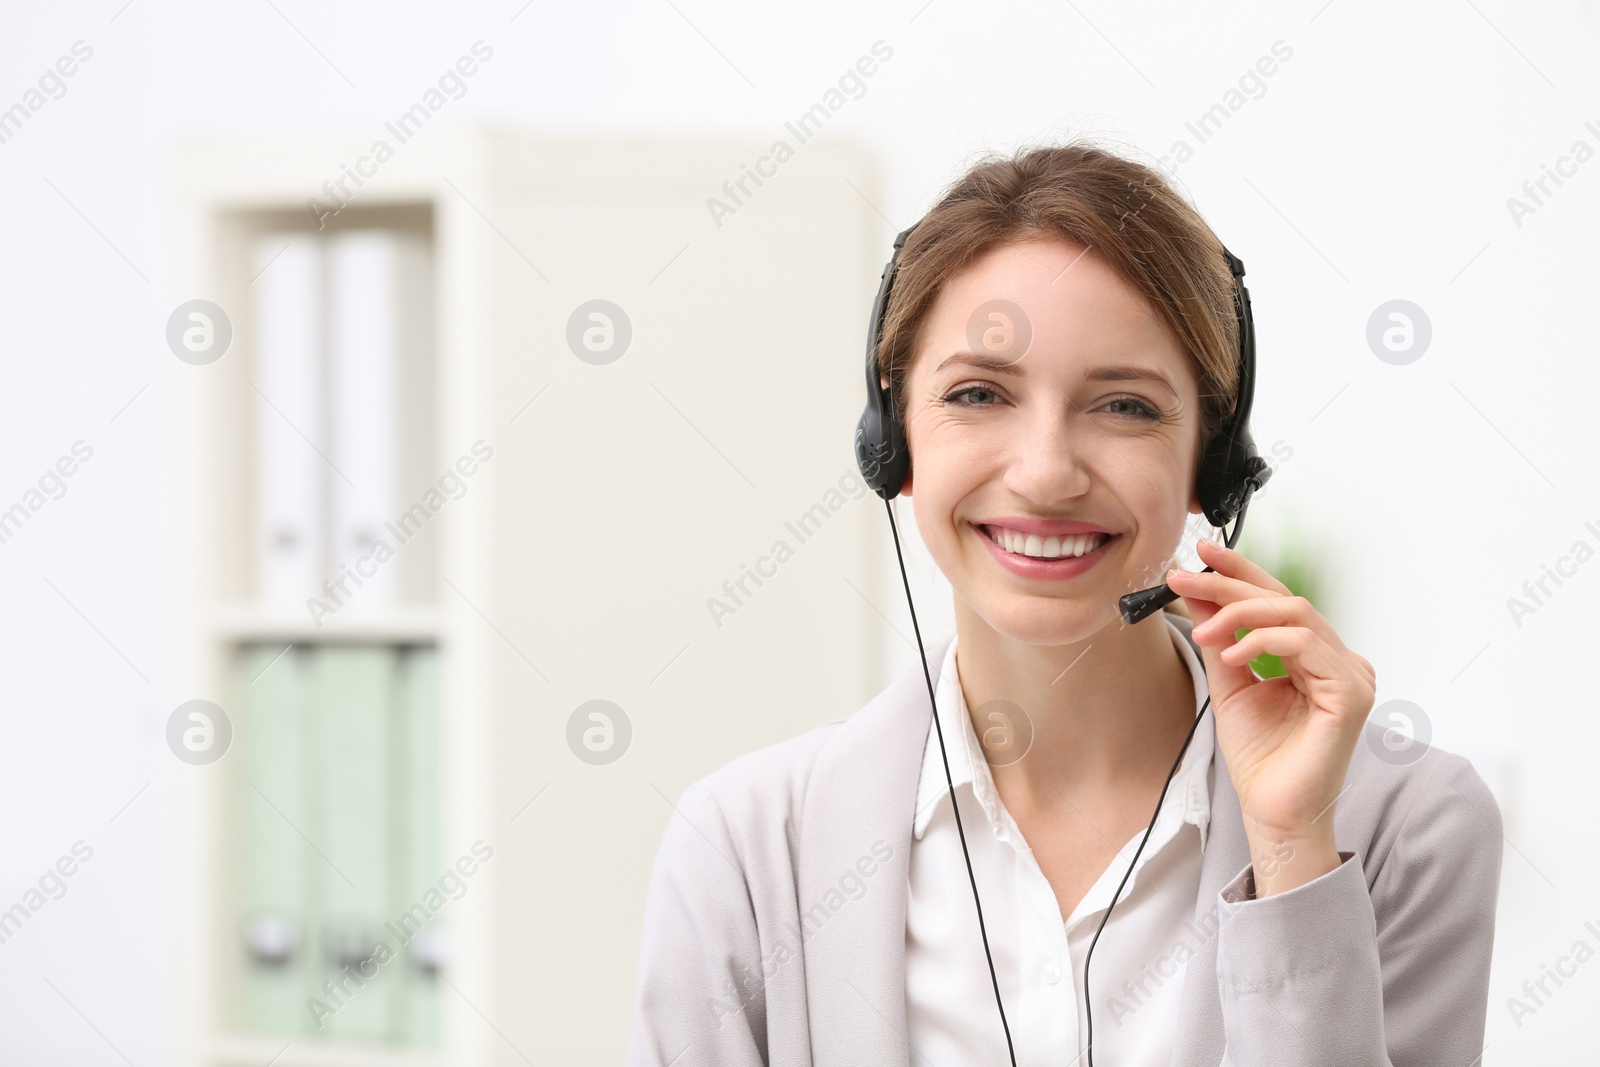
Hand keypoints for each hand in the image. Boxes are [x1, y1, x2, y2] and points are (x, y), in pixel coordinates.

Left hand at [1167, 537, 1376, 895]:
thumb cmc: (1260, 756)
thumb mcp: (1230, 681)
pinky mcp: (1351, 692)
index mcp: (1314, 655)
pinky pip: (1307, 644)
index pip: (1277, 599)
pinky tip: (1232, 652)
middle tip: (1184, 577)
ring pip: (1296, 613)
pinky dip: (1264, 640)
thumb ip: (1220, 636)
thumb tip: (1198, 591)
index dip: (1240, 572)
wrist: (1273, 810)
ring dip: (1241, 612)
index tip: (1200, 553)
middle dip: (1229, 584)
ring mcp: (1351, 673)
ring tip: (1204, 629)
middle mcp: (1338, 658)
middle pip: (1284, 599)